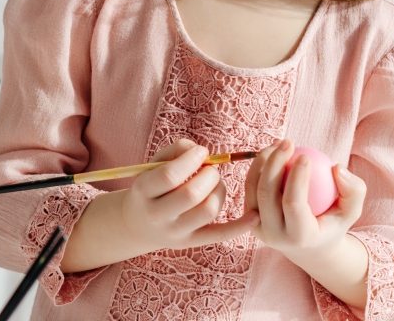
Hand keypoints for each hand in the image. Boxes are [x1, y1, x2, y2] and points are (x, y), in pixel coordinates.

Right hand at [116, 139, 256, 251]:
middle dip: (209, 175)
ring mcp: (174, 232)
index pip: (169, 175)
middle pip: (191, 195)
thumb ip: (176, 150)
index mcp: (143, 191)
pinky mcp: (191, 243)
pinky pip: (219, 235)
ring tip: (215, 184)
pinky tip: (254, 216)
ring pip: (208, 211)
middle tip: (211, 170)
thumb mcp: (154, 164)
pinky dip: (240, 226)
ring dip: (220, 191)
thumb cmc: (152, 185)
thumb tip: (202, 153)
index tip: (201, 152)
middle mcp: (157, 215)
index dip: (191, 160)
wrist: (139, 223)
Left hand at [244, 139, 366, 260]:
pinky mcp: (248, 218)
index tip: (305, 155)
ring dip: (262, 161)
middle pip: (267, 194)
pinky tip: (271, 152)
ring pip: (253, 188)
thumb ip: (354, 190)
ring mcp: (257, 228)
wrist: (308, 245)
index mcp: (300, 237)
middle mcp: (274, 235)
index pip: (294, 204)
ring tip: (278, 143)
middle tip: (288, 143)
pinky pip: (249, 187)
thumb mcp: (352, 211)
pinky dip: (258, 167)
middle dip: (275, 163)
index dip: (298, 178)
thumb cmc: (333, 223)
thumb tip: (337, 167)